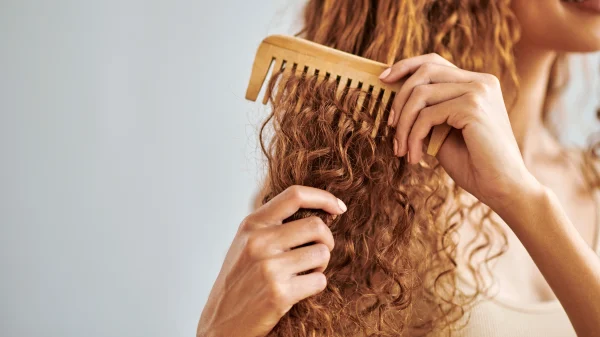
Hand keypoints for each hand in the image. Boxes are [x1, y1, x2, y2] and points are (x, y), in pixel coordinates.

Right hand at [197, 186, 346, 336]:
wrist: (220, 323)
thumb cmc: (238, 281)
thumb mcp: (245, 243)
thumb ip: (272, 225)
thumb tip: (319, 211)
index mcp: (251, 225)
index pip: (295, 195)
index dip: (323, 197)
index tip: (339, 208)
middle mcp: (259, 242)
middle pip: (317, 226)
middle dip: (326, 240)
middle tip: (318, 252)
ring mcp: (269, 268)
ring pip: (322, 253)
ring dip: (320, 265)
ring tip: (303, 273)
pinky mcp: (280, 293)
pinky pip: (319, 280)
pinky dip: (315, 285)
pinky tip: (298, 290)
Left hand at [379, 53, 540, 210]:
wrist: (503, 188)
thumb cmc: (473, 164)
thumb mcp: (443, 132)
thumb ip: (427, 112)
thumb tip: (395, 99)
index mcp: (477, 83)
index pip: (434, 62)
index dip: (405, 66)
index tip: (383, 80)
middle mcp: (481, 81)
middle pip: (424, 71)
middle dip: (399, 99)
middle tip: (391, 127)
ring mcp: (479, 91)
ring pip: (420, 94)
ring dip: (404, 125)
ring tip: (401, 150)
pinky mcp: (473, 107)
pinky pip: (426, 116)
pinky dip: (414, 137)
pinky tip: (416, 158)